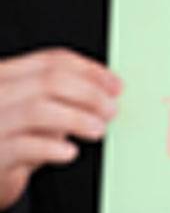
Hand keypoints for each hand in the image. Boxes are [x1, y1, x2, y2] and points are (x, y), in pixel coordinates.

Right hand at [0, 48, 120, 209]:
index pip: (53, 60)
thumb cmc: (13, 136)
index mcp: (6, 73)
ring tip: (98, 129)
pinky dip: (53, 148)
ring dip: (77, 119)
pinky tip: (70, 152)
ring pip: (38, 110)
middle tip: (111, 110)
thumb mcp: (33, 106)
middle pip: (49, 81)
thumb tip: (107, 90)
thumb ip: (62, 94)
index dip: (91, 71)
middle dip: (89, 94)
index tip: (115, 85)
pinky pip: (25, 146)